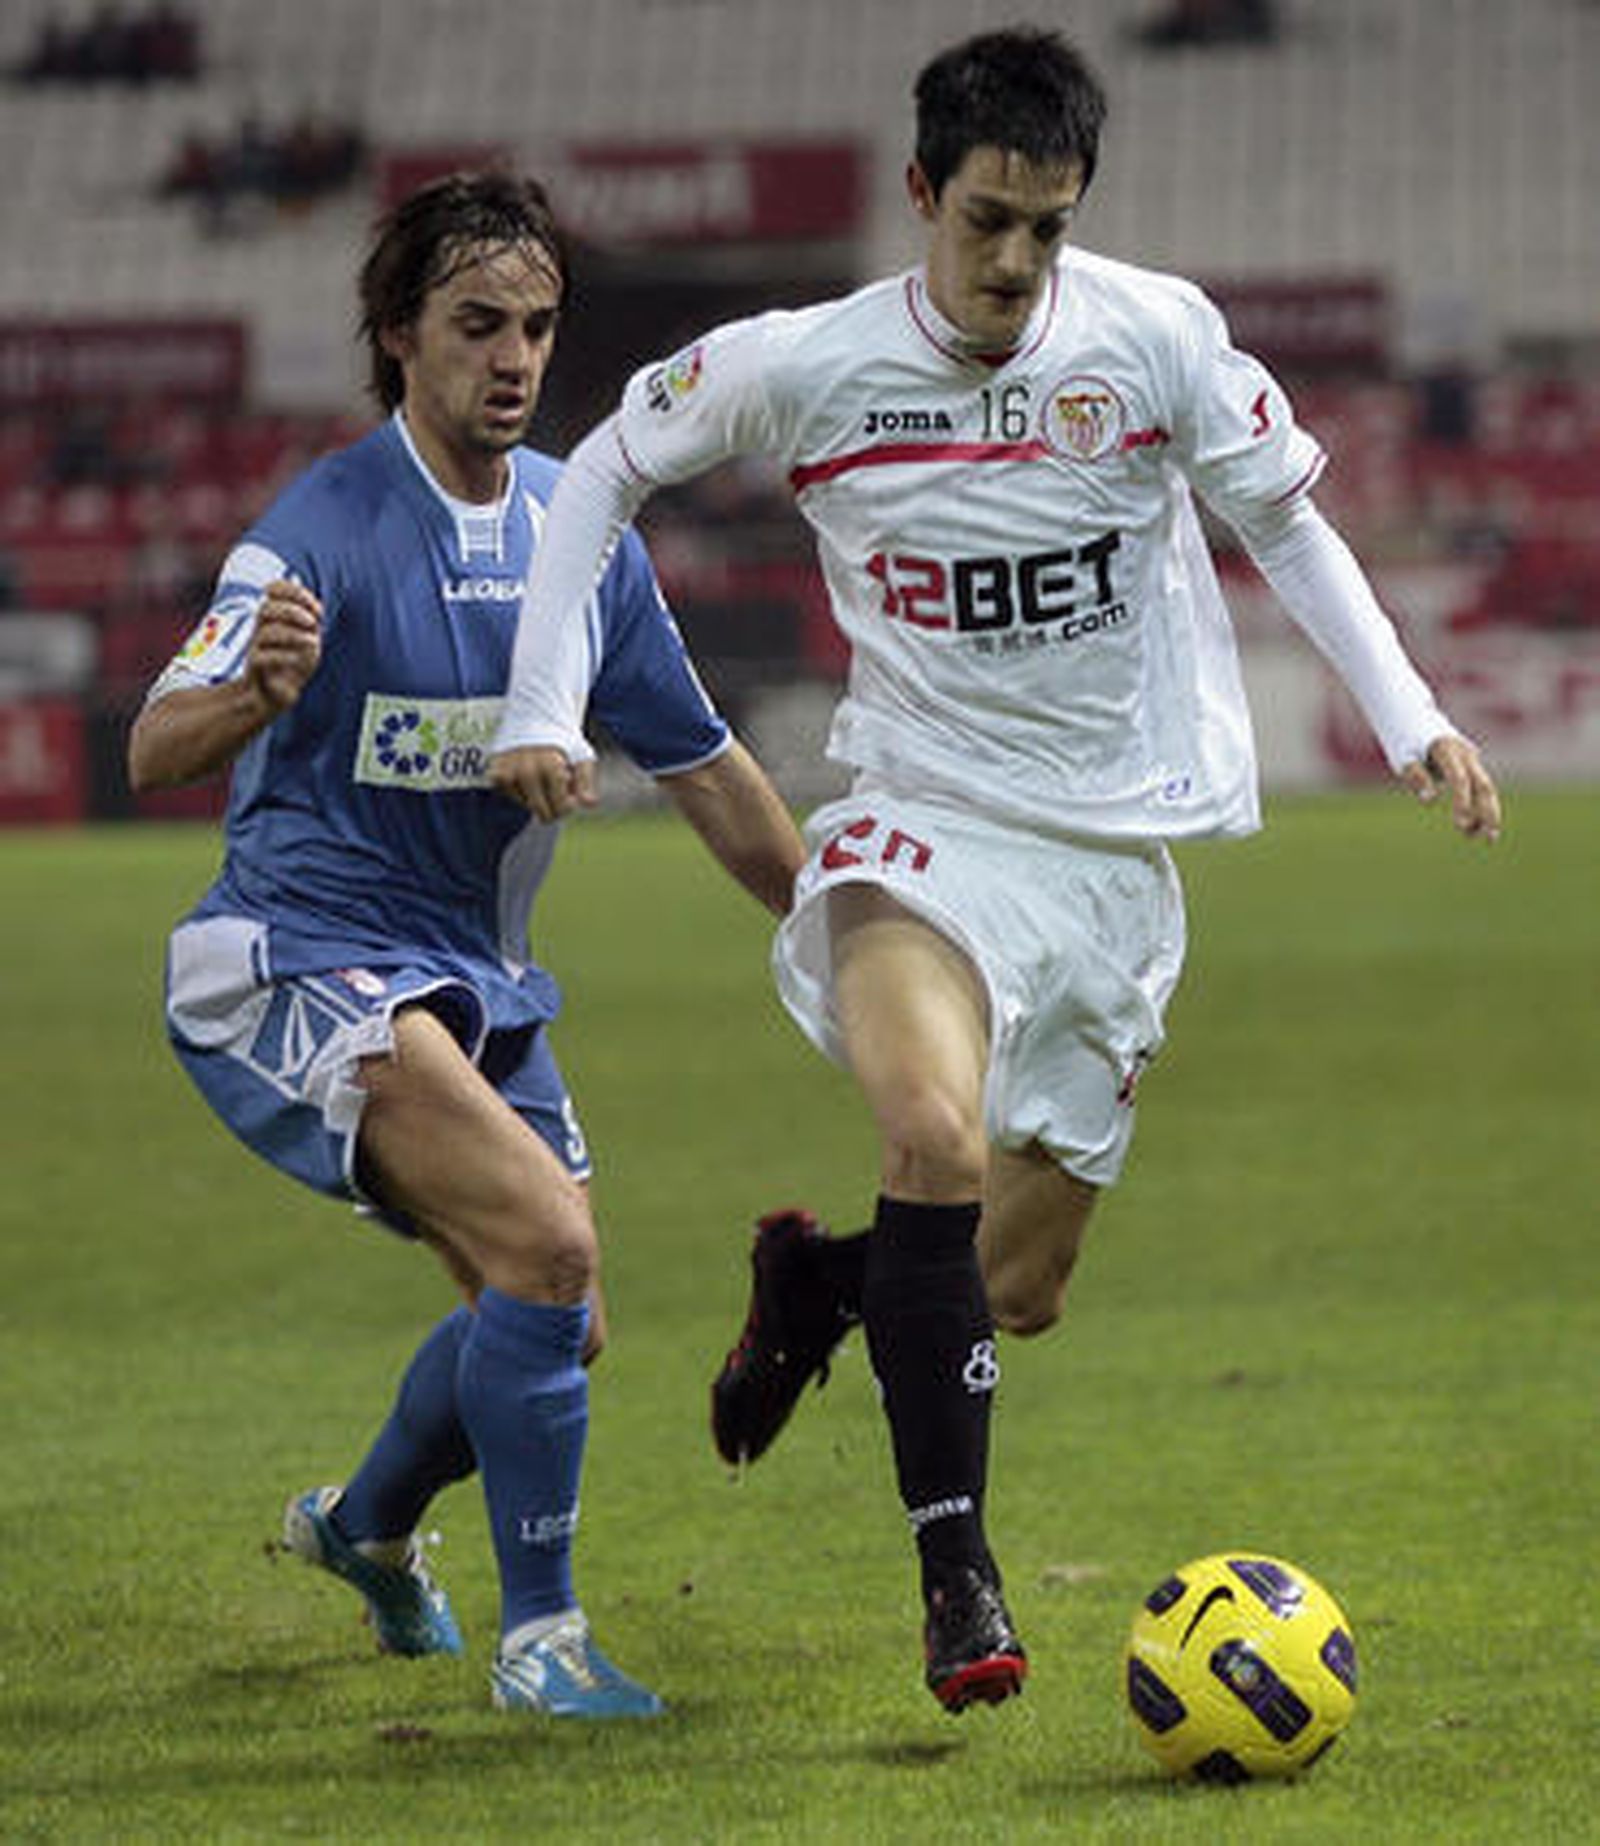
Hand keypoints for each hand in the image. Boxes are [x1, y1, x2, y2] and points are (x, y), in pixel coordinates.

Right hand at [248, 579, 322, 711]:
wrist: (275, 696)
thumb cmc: (292, 665)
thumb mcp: (307, 640)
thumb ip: (311, 623)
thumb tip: (316, 608)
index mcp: (273, 618)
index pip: (274, 591)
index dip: (295, 592)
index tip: (319, 609)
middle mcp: (261, 630)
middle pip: (266, 609)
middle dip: (292, 611)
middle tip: (314, 623)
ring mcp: (256, 649)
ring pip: (265, 634)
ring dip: (293, 635)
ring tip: (314, 642)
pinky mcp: (255, 669)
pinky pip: (262, 658)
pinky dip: (284, 656)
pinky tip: (300, 660)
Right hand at [489, 746, 597, 819]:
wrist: (533, 717)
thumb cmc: (561, 739)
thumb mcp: (580, 756)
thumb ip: (585, 781)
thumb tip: (589, 803)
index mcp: (550, 765)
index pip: (561, 807)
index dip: (568, 807)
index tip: (570, 798)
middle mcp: (526, 770)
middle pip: (541, 810)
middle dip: (552, 810)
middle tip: (557, 797)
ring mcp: (508, 772)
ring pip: (525, 804)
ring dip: (535, 799)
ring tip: (542, 779)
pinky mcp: (495, 773)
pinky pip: (510, 795)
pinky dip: (519, 791)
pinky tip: (526, 778)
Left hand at [1400, 735, 1501, 841]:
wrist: (1412, 716)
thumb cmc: (1403, 739)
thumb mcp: (1401, 757)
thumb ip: (1415, 777)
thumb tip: (1429, 800)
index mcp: (1446, 749)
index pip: (1460, 780)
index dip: (1463, 803)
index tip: (1461, 826)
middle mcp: (1465, 753)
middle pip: (1484, 785)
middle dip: (1488, 812)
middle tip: (1489, 838)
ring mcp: (1470, 758)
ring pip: (1485, 788)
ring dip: (1487, 813)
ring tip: (1482, 838)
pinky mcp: (1470, 765)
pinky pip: (1479, 787)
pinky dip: (1479, 806)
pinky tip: (1477, 827)